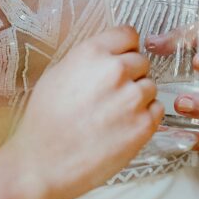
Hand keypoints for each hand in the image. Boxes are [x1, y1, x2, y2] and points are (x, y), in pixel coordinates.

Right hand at [5, 27, 161, 198]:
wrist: (42, 164)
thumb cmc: (44, 123)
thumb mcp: (57, 76)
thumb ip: (88, 61)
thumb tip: (108, 56)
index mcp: (92, 53)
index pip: (128, 34)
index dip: (125, 49)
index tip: (121, 59)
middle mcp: (115, 70)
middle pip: (142, 62)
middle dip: (131, 76)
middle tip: (111, 96)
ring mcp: (132, 98)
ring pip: (151, 87)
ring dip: (138, 98)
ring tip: (114, 115)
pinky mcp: (144, 125)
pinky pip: (157, 110)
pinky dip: (145, 118)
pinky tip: (123, 127)